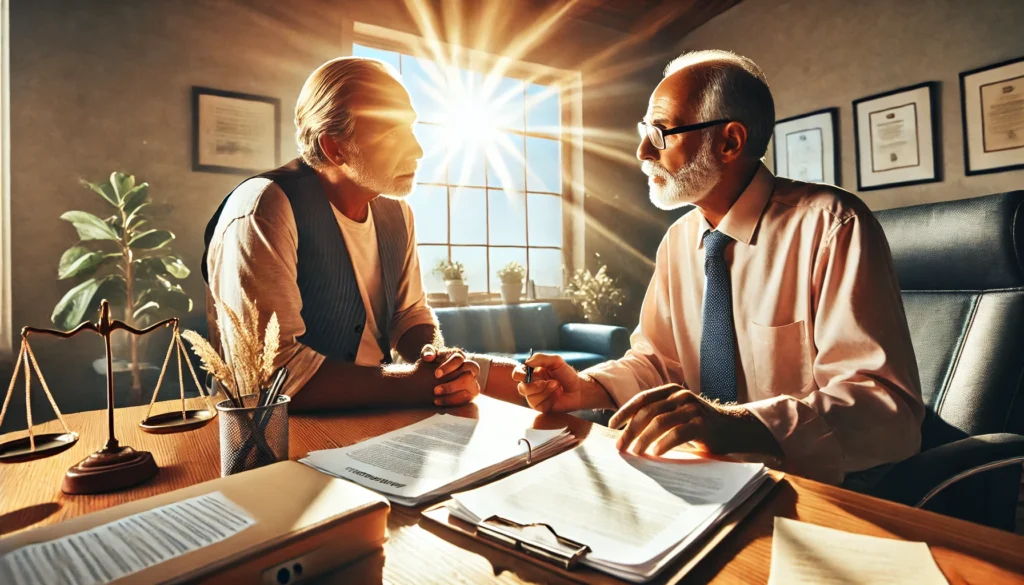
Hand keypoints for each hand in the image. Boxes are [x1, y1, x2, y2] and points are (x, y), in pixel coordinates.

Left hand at [420, 345, 480, 406]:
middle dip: (453, 384)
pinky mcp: (470, 395)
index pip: (459, 359)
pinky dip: (454, 404)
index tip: (436, 375)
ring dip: (454, 396)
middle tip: (435, 390)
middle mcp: (469, 369)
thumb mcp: (428, 356)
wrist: (432, 379)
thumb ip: (428, 352)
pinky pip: (468, 401)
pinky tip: (440, 406)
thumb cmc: (431, 364)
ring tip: (436, 401)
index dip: (449, 367)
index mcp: (459, 357)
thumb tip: (429, 357)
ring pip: (473, 389)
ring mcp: (472, 382)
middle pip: (469, 375)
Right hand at [511, 353, 612, 412]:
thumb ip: (542, 358)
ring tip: (557, 386)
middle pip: (521, 388)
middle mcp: (531, 386)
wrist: (579, 389)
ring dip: (545, 390)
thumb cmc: (567, 374)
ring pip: (530, 396)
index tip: (526, 373)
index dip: (519, 374)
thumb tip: (527, 362)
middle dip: (535, 385)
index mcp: (532, 373)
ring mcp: (535, 397)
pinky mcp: (541, 407)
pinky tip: (557, 395)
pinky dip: (549, 398)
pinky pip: (538, 404)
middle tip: (549, 382)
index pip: (518, 374)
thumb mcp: (556, 361)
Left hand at [608, 384, 780, 457]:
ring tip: (635, 452)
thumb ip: (658, 417)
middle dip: (631, 430)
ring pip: (660, 422)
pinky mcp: (702, 424)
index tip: (612, 425)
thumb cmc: (699, 425)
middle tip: (621, 446)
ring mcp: (692, 409)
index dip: (625, 411)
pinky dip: (663, 444)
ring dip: (644, 439)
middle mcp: (680, 396)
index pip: (642, 399)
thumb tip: (628, 433)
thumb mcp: (677, 415)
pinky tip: (654, 454)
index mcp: (671, 391)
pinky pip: (678, 433)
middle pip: (648, 412)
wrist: (733, 429)